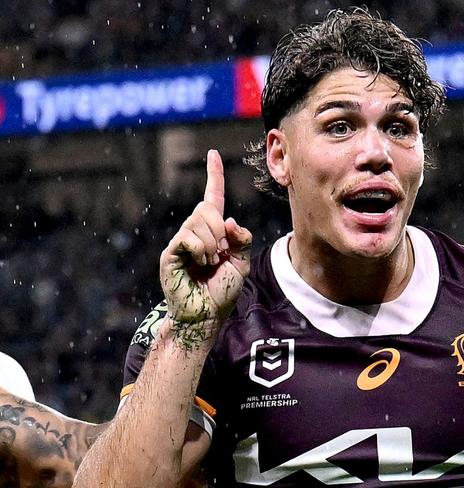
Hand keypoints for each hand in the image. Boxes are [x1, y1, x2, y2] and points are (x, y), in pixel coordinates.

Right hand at [159, 149, 251, 347]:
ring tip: (210, 263)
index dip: (214, 175)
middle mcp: (194, 231)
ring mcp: (181, 241)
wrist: (206, 314)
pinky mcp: (171, 253)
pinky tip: (200, 264)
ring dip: (212, 244)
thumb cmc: (222, 290)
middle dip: (220, 230)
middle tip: (221, 253)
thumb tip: (228, 220)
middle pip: (206, 209)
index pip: (212, 197)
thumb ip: (242, 239)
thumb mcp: (242, 262)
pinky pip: (188, 237)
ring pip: (199, 222)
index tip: (213, 154)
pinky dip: (201, 250)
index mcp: (212, 231)